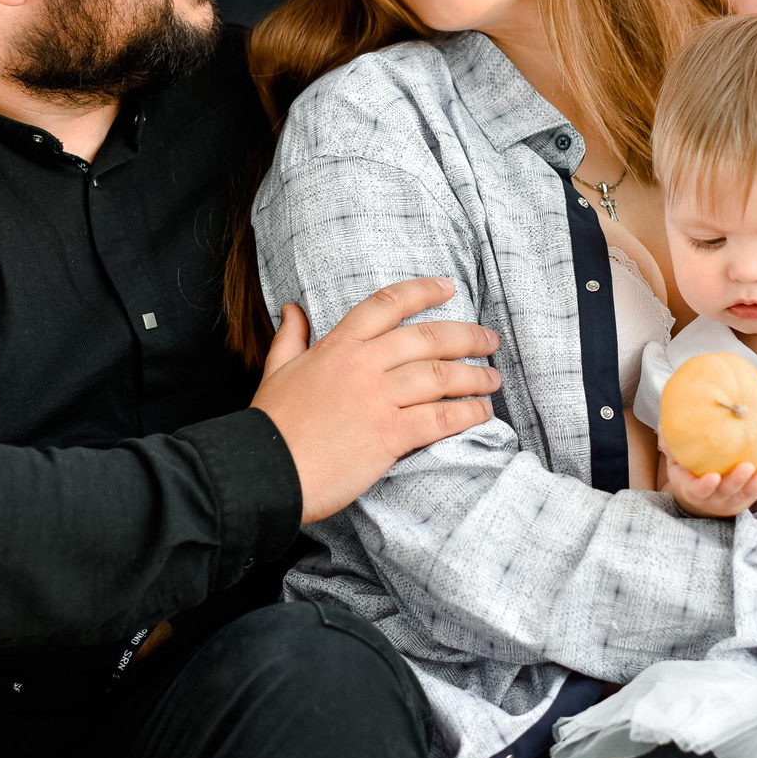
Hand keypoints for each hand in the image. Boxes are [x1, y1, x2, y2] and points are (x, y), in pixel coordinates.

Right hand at [250, 277, 501, 523]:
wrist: (263, 470)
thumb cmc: (270, 425)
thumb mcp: (275, 371)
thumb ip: (289, 338)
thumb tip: (292, 309)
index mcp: (338, 346)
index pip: (387, 305)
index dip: (422, 292)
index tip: (448, 287)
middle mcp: (363, 365)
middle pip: (427, 338)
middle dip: (466, 336)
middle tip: (489, 340)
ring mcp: (378, 399)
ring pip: (440, 375)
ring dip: (474, 376)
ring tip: (493, 380)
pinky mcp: (389, 435)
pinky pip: (440, 417)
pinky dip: (466, 413)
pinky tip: (481, 412)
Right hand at [663, 446, 756, 517]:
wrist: (702, 501)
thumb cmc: (688, 477)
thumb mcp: (676, 465)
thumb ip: (672, 448)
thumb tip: (665, 425)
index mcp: (694, 491)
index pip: (698, 491)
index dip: (705, 486)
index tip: (712, 477)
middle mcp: (715, 498)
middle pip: (728, 492)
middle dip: (737, 480)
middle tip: (746, 466)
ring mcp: (734, 500)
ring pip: (749, 492)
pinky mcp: (749, 497)